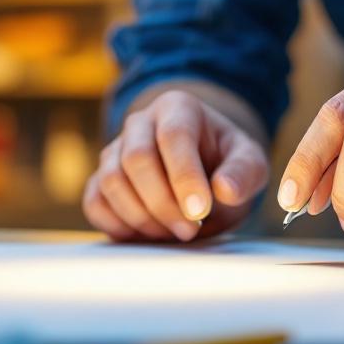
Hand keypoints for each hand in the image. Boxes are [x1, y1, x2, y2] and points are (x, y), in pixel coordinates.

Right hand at [83, 90, 268, 240]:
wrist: (203, 170)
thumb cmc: (225, 164)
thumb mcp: (249, 162)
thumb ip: (244, 173)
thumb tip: (225, 190)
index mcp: (177, 108)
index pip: (173, 135)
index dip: (184, 175)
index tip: (200, 210)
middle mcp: (140, 123)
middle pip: (136, 159)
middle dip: (162, 202)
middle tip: (189, 230)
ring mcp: (115, 150)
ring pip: (111, 181)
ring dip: (141, 217)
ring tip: (173, 233)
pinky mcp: (100, 179)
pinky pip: (95, 202)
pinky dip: (117, 225)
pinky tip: (147, 235)